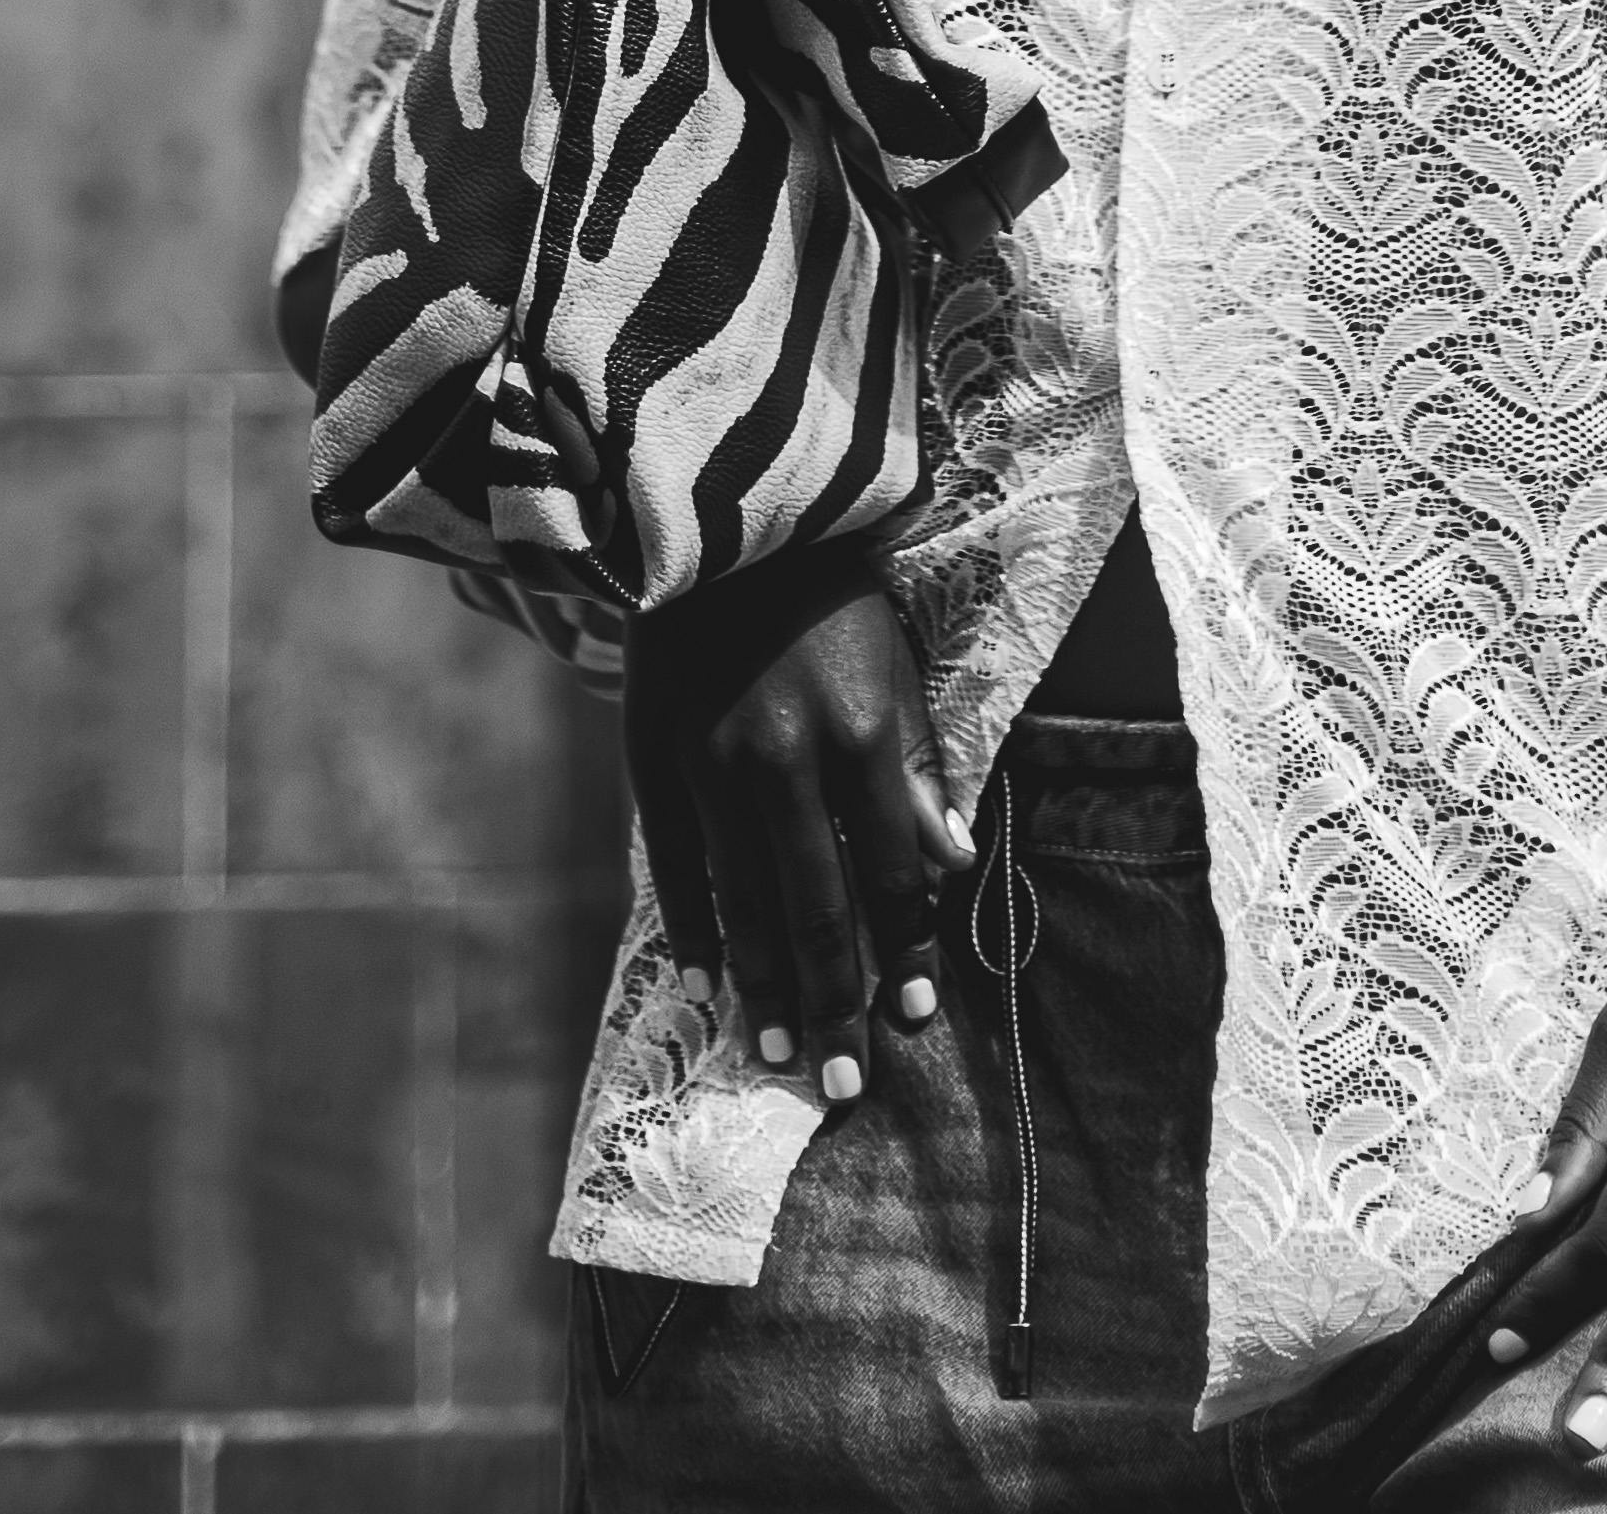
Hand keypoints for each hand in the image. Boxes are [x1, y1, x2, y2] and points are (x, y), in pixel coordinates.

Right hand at [621, 574, 968, 1109]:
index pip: (890, 872)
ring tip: (776, 1054)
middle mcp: (787, 758)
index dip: (906, 951)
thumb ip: (917, 769)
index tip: (915, 1019)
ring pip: (743, 903)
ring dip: (764, 987)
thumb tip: (952, 863)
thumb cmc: (828, 595)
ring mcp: (712, 764)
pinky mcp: (655, 760)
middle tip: (843, 1085)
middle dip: (835, 1005)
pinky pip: (677, 867)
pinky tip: (707, 983)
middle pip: (817, 908)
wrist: (722, 521)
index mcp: (860, 732)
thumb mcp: (893, 666)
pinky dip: (693, 929)